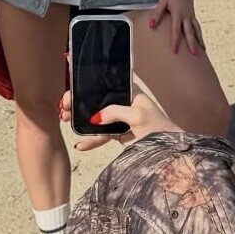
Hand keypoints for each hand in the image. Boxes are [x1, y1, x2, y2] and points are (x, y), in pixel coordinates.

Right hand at [59, 89, 181, 151]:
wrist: (170, 151)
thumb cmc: (159, 129)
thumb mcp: (137, 116)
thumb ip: (115, 112)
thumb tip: (95, 117)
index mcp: (129, 91)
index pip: (104, 82)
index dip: (87, 83)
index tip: (71, 87)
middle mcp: (123, 102)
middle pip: (96, 99)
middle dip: (78, 102)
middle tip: (63, 108)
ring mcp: (120, 118)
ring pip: (96, 117)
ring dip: (80, 120)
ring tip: (65, 121)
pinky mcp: (119, 133)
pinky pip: (101, 134)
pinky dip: (91, 139)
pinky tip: (80, 145)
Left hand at [148, 0, 204, 55]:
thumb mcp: (162, 2)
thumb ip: (157, 14)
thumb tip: (150, 25)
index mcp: (178, 14)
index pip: (176, 31)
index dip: (175, 41)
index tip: (175, 51)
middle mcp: (186, 16)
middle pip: (190, 33)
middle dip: (192, 45)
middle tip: (195, 56)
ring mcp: (191, 15)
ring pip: (197, 30)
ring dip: (200, 40)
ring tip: (203, 51)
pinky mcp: (193, 13)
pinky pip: (197, 26)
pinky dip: (200, 33)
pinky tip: (201, 39)